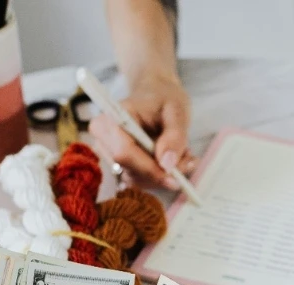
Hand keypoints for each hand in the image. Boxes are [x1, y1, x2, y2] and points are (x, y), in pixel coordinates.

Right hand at [88, 73, 194, 190]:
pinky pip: (141, 180)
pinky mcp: (120, 166)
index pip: (124, 153)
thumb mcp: (177, 111)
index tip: (174, 176)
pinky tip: (176, 161)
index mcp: (111, 119)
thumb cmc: (163, 98)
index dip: (149, 169)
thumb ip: (174, 136)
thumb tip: (167, 165)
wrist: (155, 95)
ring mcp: (109, 155)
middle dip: (161, 173)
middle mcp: (104, 139)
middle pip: (130, 171)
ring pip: (137, 179)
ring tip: (185, 156)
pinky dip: (161, 175)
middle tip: (189, 162)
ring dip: (164, 175)